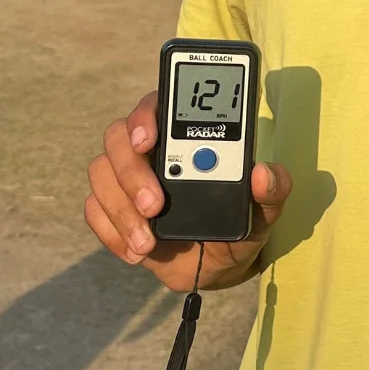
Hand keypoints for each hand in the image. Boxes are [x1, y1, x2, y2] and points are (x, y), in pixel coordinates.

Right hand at [85, 91, 291, 291]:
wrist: (222, 264)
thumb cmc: (242, 221)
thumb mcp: (266, 207)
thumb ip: (274, 188)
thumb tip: (263, 174)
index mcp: (185, 134)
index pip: (156, 105)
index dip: (145, 115)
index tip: (149, 139)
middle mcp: (150, 150)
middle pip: (118, 137)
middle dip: (131, 172)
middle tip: (155, 205)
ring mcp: (127, 179)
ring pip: (101, 173)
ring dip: (120, 208)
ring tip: (147, 242)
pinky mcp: (114, 210)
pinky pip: (94, 210)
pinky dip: (111, 231)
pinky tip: (136, 250)